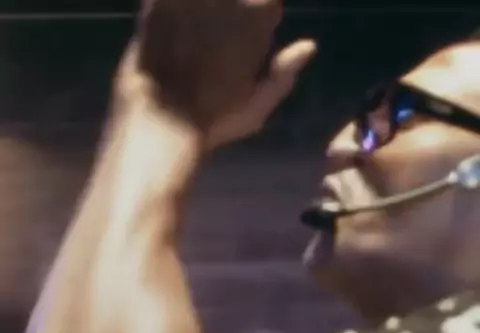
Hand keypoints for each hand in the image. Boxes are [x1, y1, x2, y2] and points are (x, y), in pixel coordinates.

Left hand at [134, 0, 315, 138]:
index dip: (260, 22)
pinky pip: (164, 0)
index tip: (249, 44)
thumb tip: (309, 46)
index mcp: (258, 17)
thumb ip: (284, 74)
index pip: (268, 4)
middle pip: (237, 0)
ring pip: (204, 2)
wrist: (161, 119)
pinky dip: (168, 9)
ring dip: (203, 14)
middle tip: (214, 45)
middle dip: (229, 15)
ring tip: (195, 41)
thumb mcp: (256, 106)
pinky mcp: (160, 1)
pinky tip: (172, 34)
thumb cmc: (213, 121)